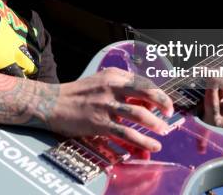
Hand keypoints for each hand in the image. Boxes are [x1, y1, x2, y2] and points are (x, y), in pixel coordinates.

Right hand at [48, 67, 173, 151]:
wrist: (52, 103)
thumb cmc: (78, 94)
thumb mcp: (100, 82)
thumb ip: (122, 88)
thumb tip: (146, 104)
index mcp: (113, 75)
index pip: (144, 82)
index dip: (158, 94)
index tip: (165, 104)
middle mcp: (111, 87)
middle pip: (146, 93)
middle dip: (163, 104)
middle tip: (170, 114)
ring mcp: (105, 105)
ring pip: (138, 115)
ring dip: (155, 125)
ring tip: (163, 132)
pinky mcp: (99, 122)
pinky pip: (126, 133)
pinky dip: (142, 141)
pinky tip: (151, 146)